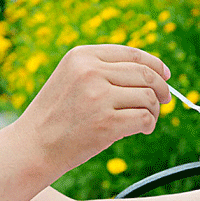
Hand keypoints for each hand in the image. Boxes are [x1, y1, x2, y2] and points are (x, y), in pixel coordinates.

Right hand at [14, 44, 171, 175]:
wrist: (33, 146)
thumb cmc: (59, 114)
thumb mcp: (74, 78)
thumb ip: (106, 69)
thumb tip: (154, 73)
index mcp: (82, 55)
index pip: (133, 54)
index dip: (155, 64)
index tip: (166, 75)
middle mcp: (90, 71)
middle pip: (146, 74)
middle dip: (161, 88)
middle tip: (165, 100)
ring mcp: (98, 97)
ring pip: (148, 97)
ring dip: (155, 110)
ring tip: (147, 119)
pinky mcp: (106, 122)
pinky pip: (145, 118)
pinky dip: (150, 124)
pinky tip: (143, 129)